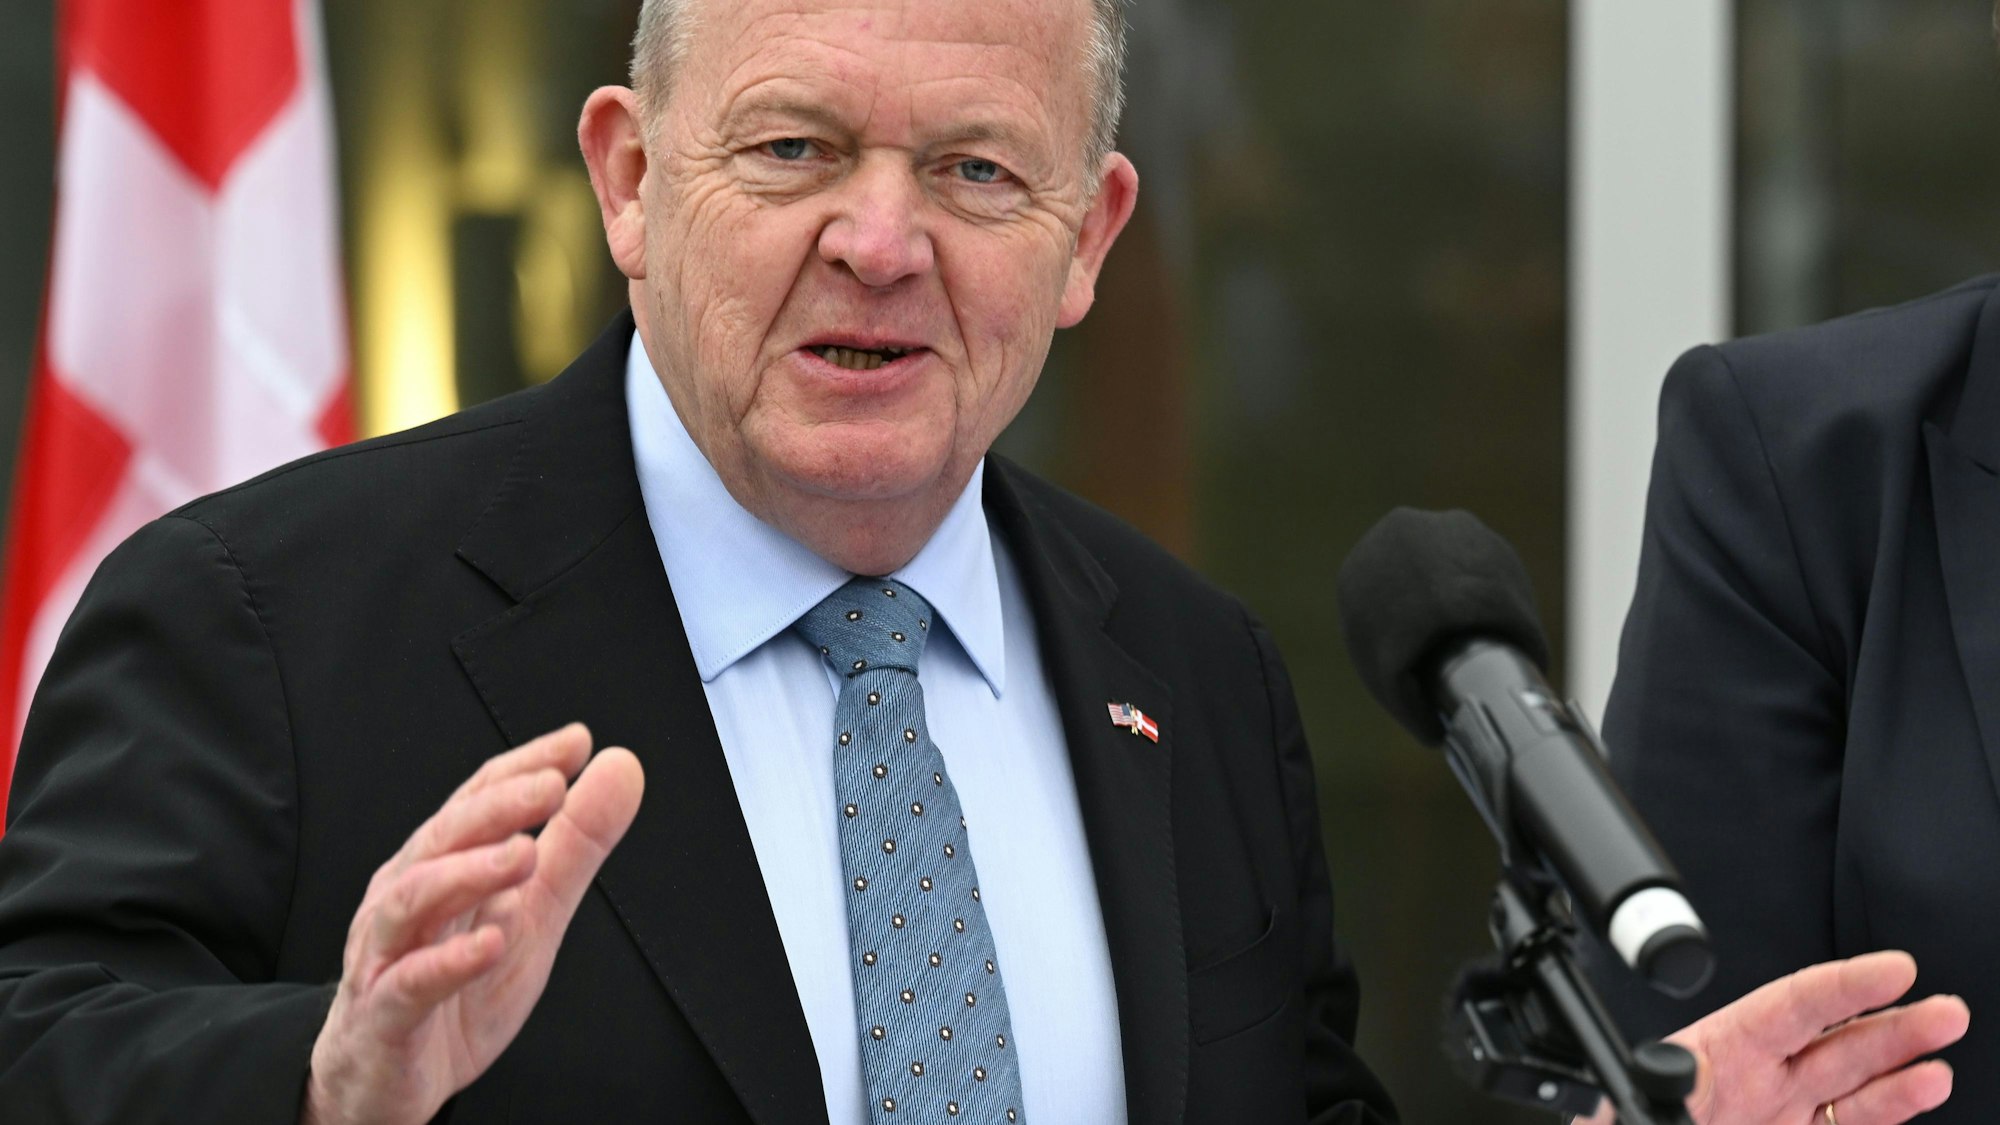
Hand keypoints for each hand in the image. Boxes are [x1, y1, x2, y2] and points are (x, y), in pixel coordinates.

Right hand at [301, 724, 644, 1124]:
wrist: (388, 1079)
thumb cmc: (454, 987)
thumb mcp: (533, 911)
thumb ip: (577, 844)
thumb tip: (619, 769)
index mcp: (442, 864)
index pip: (479, 800)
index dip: (524, 767)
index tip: (575, 743)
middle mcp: (406, 896)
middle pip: (444, 837)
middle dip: (498, 806)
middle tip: (552, 786)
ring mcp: (388, 955)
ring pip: (414, 898)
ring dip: (469, 871)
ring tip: (524, 854)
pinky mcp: (385, 1017)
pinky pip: (409, 983)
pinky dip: (448, 962)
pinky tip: (489, 943)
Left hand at [1581, 951, 1967, 1124]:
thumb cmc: (1622, 1123)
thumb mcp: (1630, 1101)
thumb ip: (1661, 1083)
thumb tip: (1678, 1071)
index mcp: (1717, 1050)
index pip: (1789, 1006)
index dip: (1844, 986)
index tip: (1894, 970)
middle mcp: (1757, 1077)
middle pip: (1835, 1040)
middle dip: (1893, 1023)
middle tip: (1943, 1009)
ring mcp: (1779, 1111)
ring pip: (1852, 1083)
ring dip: (1901, 1068)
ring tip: (1942, 1055)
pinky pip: (1848, 1123)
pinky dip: (1888, 1108)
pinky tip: (1921, 1090)